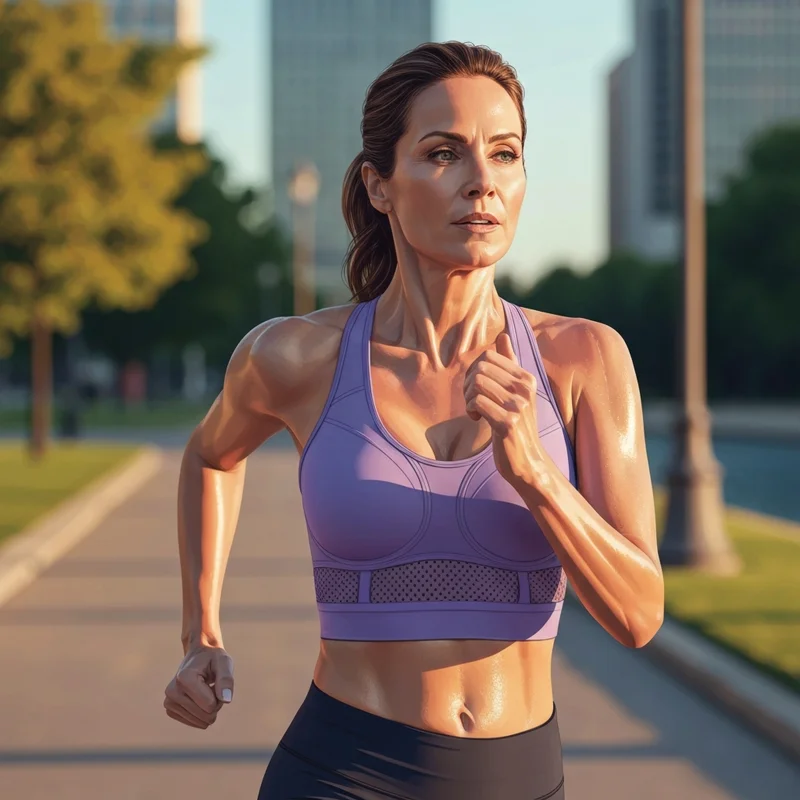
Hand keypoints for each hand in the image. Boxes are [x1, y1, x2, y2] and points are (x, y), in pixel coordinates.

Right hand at [163, 644, 233, 728]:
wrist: (198, 655)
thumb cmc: (213, 659)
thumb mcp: (224, 662)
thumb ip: (226, 679)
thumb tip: (226, 700)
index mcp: (184, 678)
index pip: (210, 705)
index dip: (220, 695)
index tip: (216, 680)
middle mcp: (172, 691)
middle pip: (205, 715)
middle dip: (215, 704)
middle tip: (212, 686)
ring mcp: (169, 702)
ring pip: (200, 721)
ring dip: (208, 708)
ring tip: (205, 690)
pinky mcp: (170, 709)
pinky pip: (193, 722)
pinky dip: (200, 712)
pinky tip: (198, 697)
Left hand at [464, 332, 542, 486]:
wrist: (528, 461)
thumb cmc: (518, 425)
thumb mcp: (517, 393)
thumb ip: (510, 363)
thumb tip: (502, 335)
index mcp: (526, 379)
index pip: (489, 356)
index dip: (474, 369)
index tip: (476, 388)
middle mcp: (525, 389)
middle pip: (481, 368)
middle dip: (468, 383)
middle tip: (472, 399)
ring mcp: (518, 406)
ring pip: (477, 383)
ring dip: (468, 397)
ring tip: (475, 409)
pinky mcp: (508, 423)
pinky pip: (477, 403)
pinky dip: (470, 410)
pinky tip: (476, 419)